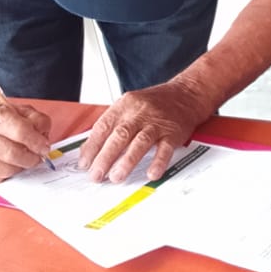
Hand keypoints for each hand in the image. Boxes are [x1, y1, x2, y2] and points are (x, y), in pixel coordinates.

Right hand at [0, 97, 55, 183]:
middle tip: (38, 156)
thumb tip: (44, 138)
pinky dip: (8, 173)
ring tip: (22, 158)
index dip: (37, 142)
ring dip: (21, 166)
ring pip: (7, 170)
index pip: (20, 132)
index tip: (45, 147)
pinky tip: (6, 162)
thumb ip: (35, 119)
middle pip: (15, 154)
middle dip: (32, 158)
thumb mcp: (14, 109)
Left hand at [78, 81, 211, 182]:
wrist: (186, 94)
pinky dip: (158, 161)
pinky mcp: (173, 132)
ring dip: (127, 161)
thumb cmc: (154, 104)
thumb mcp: (129, 107)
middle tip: (96, 175)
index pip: (103, 126)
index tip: (85, 164)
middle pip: (120, 135)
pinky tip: (151, 173)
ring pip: (140, 141)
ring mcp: (157, 122)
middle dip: (105, 157)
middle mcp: (140, 112)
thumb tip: (89, 151)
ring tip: (116, 177)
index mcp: (124, 105)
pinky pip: (165, 148)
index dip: (92, 146)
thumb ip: (111, 127)